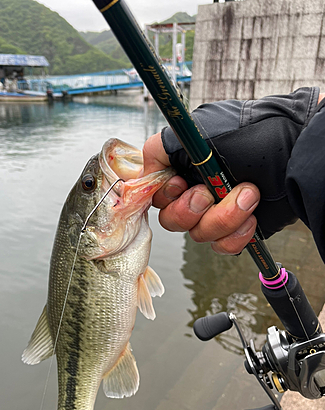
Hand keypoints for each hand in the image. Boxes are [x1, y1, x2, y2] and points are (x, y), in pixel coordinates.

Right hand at [142, 133, 259, 254]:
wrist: (298, 155)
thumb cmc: (255, 135)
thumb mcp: (200, 131)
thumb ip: (161, 146)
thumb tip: (143, 170)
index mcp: (182, 168)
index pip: (155, 193)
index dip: (164, 195)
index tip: (180, 184)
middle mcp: (195, 190)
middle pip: (171, 220)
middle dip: (191, 210)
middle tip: (208, 194)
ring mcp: (216, 211)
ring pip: (199, 235)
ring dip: (222, 218)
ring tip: (248, 195)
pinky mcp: (236, 228)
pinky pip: (222, 246)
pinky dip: (236, 236)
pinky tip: (252, 218)